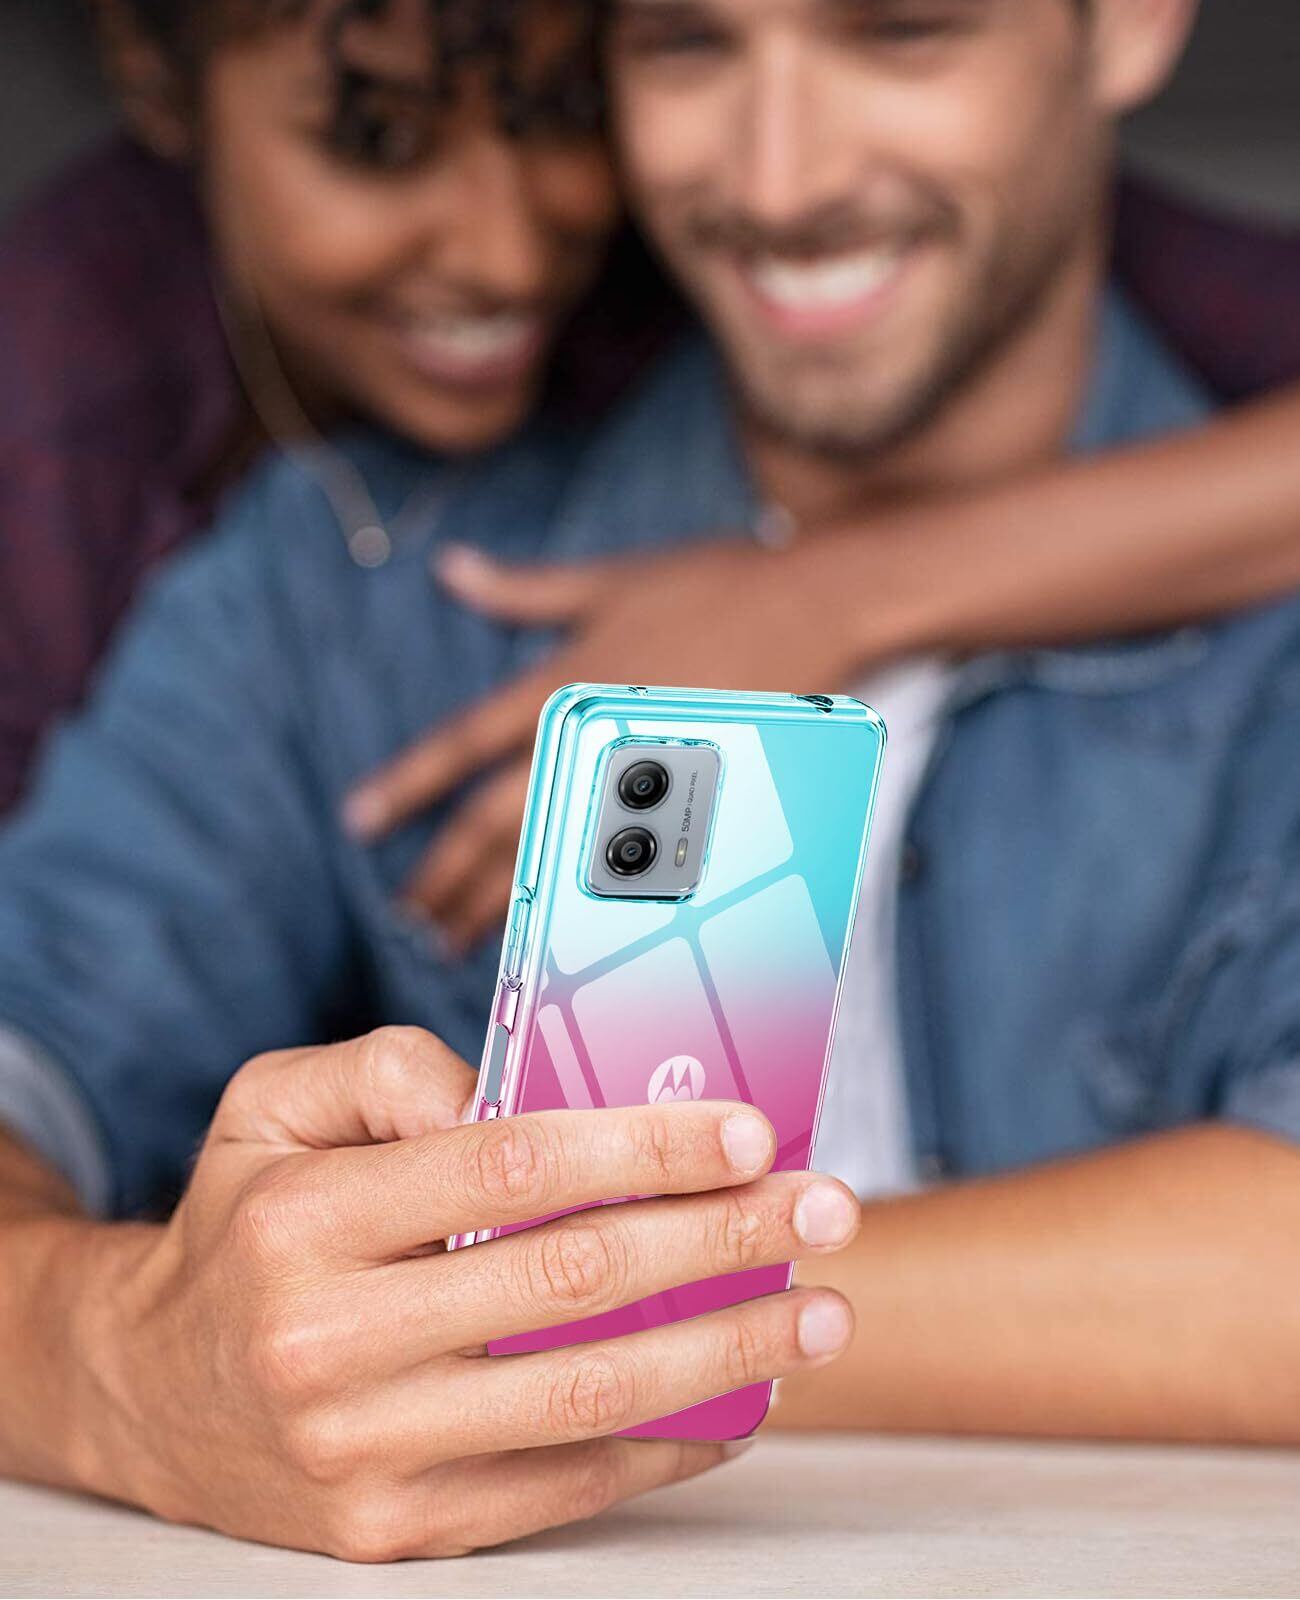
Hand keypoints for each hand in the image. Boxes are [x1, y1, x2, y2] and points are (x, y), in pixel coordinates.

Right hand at [76, 1027, 859, 1560]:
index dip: (643, 1145)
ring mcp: (364, 1451)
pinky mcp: (394, 1529)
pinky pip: (563, 1488)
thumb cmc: (241, 1225)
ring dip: (726, 1352)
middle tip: (821, 1210)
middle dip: (721, 1239)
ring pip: (586, 1395)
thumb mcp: (273, 1104)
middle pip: (572, 1281)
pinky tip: (738, 1401)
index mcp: (309, 1217)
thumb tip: (514, 1088)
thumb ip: (389, 1068)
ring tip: (818, 1314)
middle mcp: (331, 1339)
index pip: (511, 1167)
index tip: (746, 1130)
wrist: (146, 1391)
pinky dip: (667, 1444)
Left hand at [345, 537, 867, 947]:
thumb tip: (454, 569)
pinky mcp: (689, 806)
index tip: (361, 821)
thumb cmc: (716, 586)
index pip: (465, 746)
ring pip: (551, 857)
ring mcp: (640, 779)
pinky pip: (618, 870)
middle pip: (497, 823)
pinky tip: (554, 931)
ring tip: (456, 937)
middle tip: (409, 915)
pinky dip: (575, 903)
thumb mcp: (608, 580)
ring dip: (496, 901)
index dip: (408, 786)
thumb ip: (525, 589)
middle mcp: (590, 738)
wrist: (820, 608)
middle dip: (446, 875)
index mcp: (564, 683)